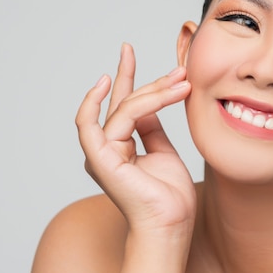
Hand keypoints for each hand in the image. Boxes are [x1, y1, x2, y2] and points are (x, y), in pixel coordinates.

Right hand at [75, 43, 195, 232]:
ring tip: (181, 84)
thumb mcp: (163, 150)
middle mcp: (107, 147)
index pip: (122, 103)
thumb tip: (150, 104)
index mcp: (120, 146)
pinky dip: (94, 101)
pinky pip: (90, 124)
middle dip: (151, 81)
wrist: (172, 222)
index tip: (129, 49)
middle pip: (125, 102)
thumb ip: (151, 127)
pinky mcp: (100, 159)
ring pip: (123, 109)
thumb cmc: (169, 195)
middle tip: (180, 71)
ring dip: (153, 92)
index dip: (127, 75)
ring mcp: (101, 153)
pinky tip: (110, 80)